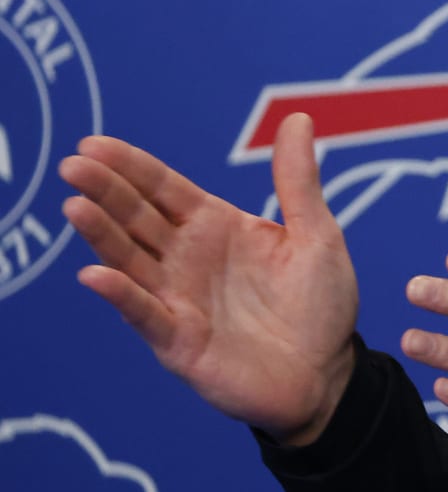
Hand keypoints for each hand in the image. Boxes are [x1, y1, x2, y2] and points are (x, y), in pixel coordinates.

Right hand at [59, 112, 359, 444]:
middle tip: (74, 164)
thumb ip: (298, 180)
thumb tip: (297, 118)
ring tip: (75, 205)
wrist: (328, 373)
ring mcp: (178, 299)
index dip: (131, 167)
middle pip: (136, 218)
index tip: (95, 143)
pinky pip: (145, 314)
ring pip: (130, 260)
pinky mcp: (179, 341)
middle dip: (105, 191)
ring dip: (101, 234)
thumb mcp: (316, 234)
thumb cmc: (321, 304)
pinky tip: (97, 273)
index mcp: (216, 227)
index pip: (163, 189)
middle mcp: (187, 259)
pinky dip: (121, 294)